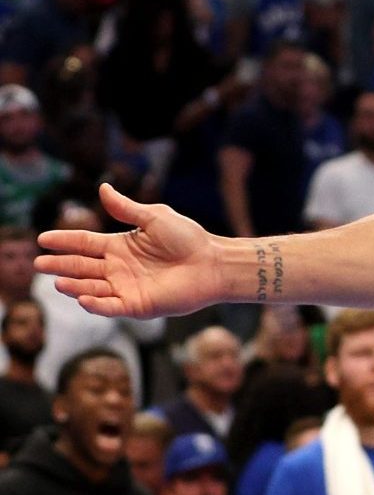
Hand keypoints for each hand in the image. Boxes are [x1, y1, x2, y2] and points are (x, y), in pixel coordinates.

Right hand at [35, 184, 222, 318]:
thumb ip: (126, 208)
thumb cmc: (188, 238)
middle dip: (60, 265)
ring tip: (57, 281)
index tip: (43, 238)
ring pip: (91, 287)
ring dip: (73, 285)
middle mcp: (118, 268)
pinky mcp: (137, 305)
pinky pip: (111, 306)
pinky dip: (95, 303)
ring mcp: (126, 287)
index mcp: (119, 246)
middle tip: (39, 263)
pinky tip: (82, 297)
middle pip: (81, 267)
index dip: (64, 241)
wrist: (212, 262)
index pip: (84, 244)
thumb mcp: (154, 218)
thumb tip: (102, 188)